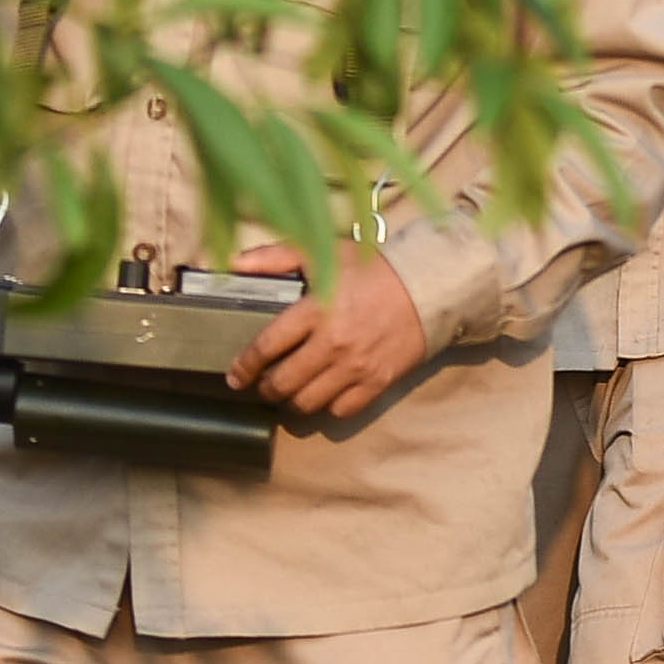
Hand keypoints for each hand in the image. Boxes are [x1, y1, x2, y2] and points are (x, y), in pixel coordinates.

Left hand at [227, 243, 426, 423]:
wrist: (430, 287)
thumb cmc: (374, 271)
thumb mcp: (324, 252)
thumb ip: (276, 257)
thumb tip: (234, 263)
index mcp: (316, 311)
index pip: (267, 347)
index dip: (245, 366)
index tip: (236, 375)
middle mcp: (333, 344)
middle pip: (283, 383)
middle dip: (266, 388)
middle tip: (264, 384)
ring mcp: (357, 367)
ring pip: (307, 403)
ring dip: (292, 401)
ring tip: (291, 392)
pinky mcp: (378, 382)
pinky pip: (341, 410)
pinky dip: (328, 407)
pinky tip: (325, 394)